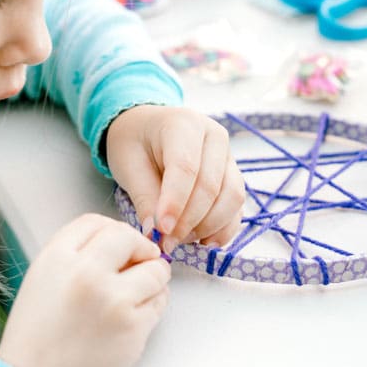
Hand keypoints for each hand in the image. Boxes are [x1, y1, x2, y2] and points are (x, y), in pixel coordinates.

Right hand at [0, 214, 170, 366]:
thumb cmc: (36, 340)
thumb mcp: (42, 281)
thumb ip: (75, 256)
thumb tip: (118, 244)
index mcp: (56, 258)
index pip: (95, 222)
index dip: (113, 232)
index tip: (121, 244)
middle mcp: (85, 272)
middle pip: (128, 237)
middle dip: (140, 249)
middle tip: (142, 262)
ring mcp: (112, 298)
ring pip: (155, 270)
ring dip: (153, 279)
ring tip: (139, 294)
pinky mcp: (133, 326)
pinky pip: (160, 302)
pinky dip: (154, 306)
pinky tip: (136, 316)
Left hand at [105, 105, 243, 250]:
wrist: (146, 129)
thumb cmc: (135, 143)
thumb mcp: (128, 165)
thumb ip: (144, 198)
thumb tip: (156, 234)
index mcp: (184, 124)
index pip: (186, 167)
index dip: (175, 202)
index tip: (161, 230)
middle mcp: (214, 136)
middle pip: (211, 185)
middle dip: (189, 220)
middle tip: (166, 241)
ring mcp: (229, 156)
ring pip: (232, 197)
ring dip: (208, 226)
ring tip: (180, 239)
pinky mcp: (234, 176)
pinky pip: (237, 207)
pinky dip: (224, 229)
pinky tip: (203, 242)